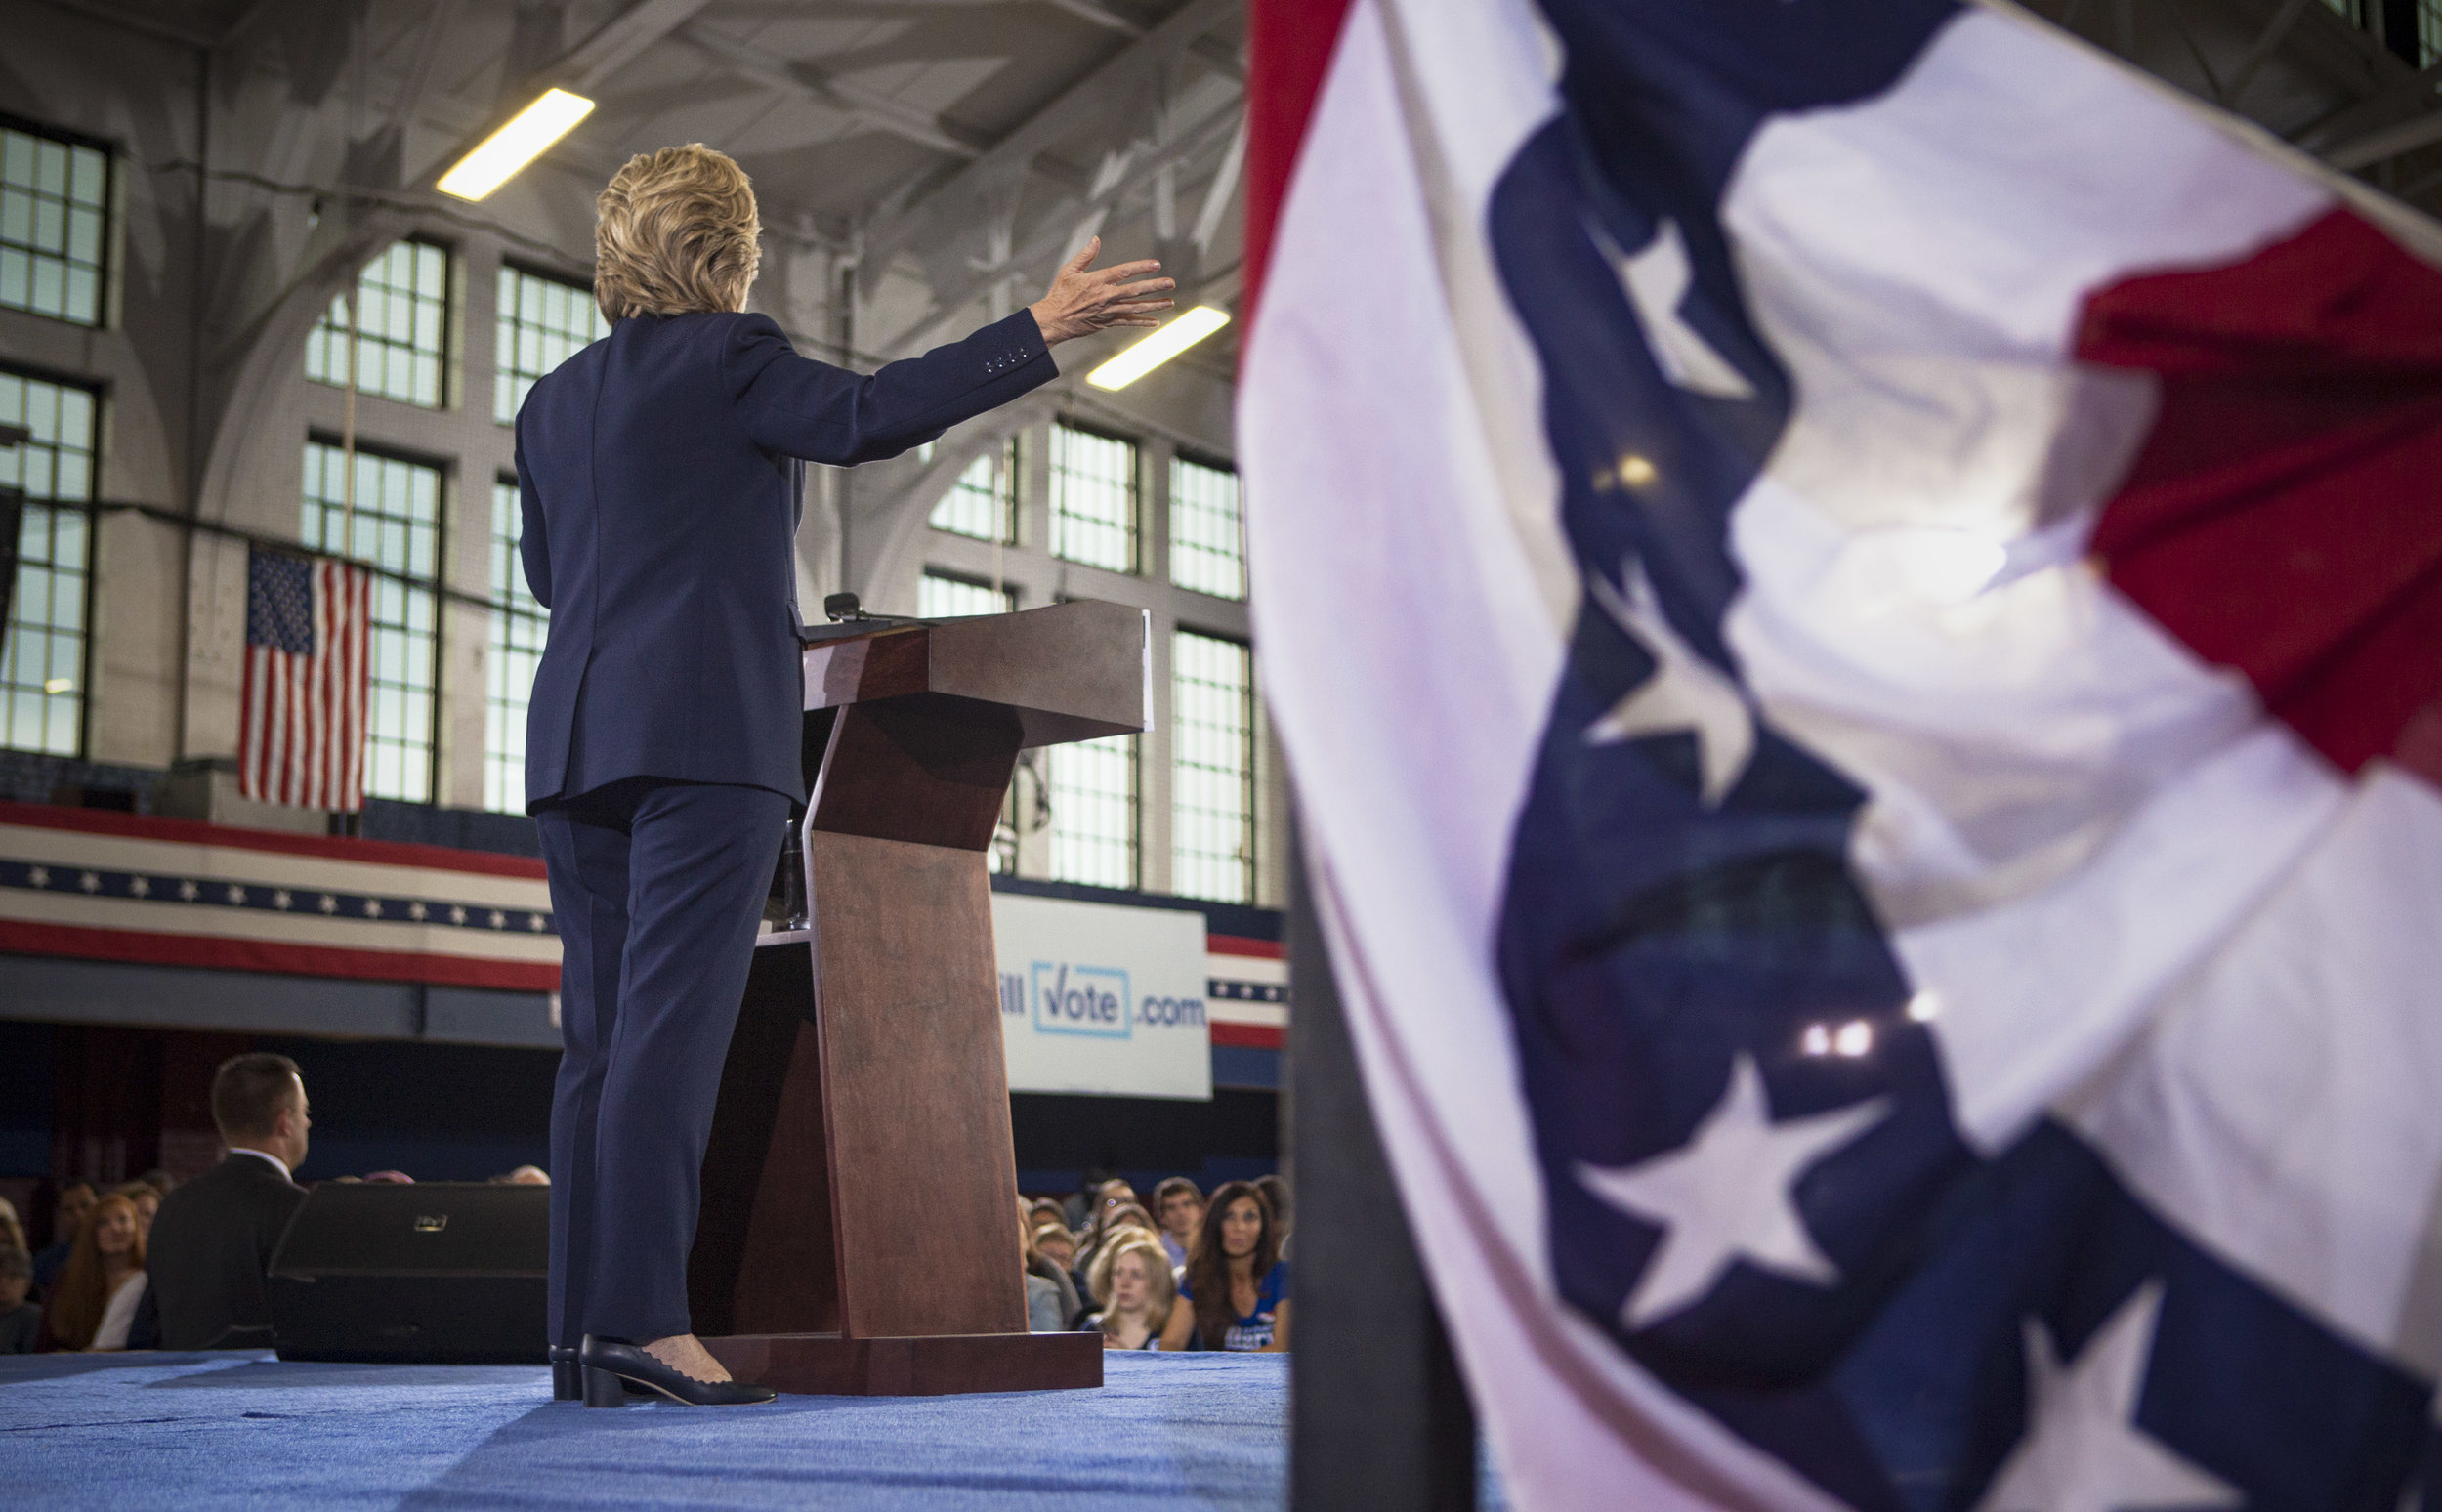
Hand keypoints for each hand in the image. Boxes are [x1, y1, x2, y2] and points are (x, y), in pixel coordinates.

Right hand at [1028, 237, 1174, 345]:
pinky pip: (1127, 322)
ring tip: (1170, 302)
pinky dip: (1141, 322)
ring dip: (1154, 305)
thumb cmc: (1059, 293)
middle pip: (1134, 291)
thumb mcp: (1069, 270)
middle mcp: (1104, 296)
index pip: (1123, 272)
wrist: (1052, 320)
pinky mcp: (1106, 322)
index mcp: (1096, 281)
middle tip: (1171, 283)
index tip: (1156, 264)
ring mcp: (1107, 311)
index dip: (1140, 267)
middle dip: (1154, 287)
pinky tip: (1155, 321)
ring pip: (1135, 308)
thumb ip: (1085, 255)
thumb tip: (1096, 239)